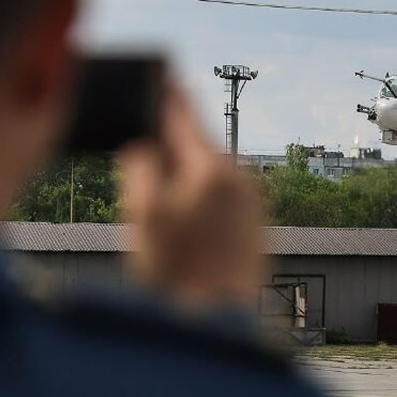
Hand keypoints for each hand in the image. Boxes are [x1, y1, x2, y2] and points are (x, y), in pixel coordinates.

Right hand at [119, 82, 263, 308]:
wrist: (219, 324)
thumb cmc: (177, 271)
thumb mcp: (142, 213)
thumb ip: (140, 165)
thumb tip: (144, 142)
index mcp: (211, 166)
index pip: (184, 114)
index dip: (167, 93)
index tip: (161, 72)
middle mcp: (240, 176)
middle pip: (195, 145)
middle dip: (167, 150)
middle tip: (140, 169)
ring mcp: (252, 201)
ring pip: (206, 174)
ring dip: (182, 181)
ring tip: (161, 222)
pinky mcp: (256, 224)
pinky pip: (220, 198)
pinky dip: (199, 202)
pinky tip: (184, 236)